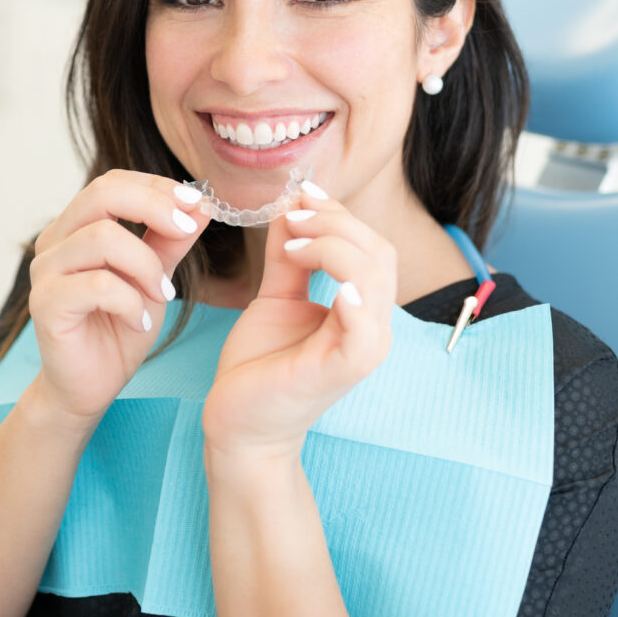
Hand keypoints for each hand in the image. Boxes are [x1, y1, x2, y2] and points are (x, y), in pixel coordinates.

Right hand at [28, 170, 209, 424]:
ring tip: (163, 295)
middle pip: (101, 194)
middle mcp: (55, 240)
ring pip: (102, 238)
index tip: (198, 203)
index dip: (156, 187)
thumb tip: (202, 205)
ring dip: (146, 265)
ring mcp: (46, 271)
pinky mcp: (45, 304)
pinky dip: (130, 302)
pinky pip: (97, 286)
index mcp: (78, 226)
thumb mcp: (155, 278)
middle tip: (187, 230)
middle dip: (153, 207)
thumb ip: (171, 241)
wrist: (91, 385)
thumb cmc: (119, 328)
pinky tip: (142, 322)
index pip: (113, 183)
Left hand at [202, 186, 395, 456]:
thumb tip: (293, 206)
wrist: (238, 422)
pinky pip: (365, 328)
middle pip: (378, 253)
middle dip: (336, 223)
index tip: (301, 194)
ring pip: (374, 277)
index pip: (371, 245)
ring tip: (294, 244)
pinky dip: (353, 296)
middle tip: (293, 216)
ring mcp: (363, 349)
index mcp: (362, 308)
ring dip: (334, 246)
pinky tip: (331, 283)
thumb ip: (289, 256)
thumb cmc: (260, 364)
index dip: (339, 214)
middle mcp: (372, 326)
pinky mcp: (344, 370)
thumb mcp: (276, 297)